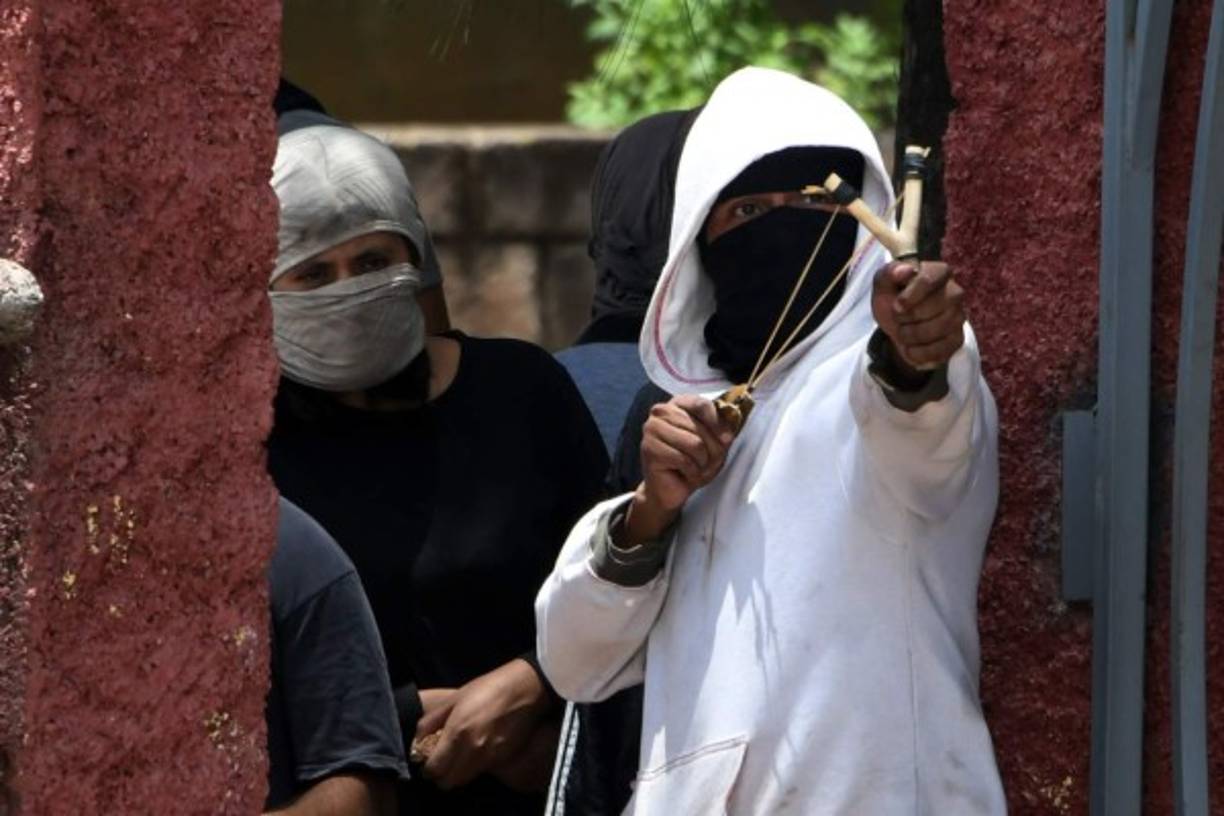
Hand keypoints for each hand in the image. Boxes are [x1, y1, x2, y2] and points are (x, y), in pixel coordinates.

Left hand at [420, 659, 550, 789]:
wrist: (524, 689)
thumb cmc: (487, 688)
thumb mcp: (453, 699)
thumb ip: (431, 721)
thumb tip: (417, 740)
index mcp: (457, 732)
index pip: (435, 769)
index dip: (427, 769)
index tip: (427, 762)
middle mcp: (472, 750)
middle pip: (448, 782)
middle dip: (441, 776)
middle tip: (441, 763)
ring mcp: (489, 757)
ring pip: (464, 780)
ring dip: (457, 773)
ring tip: (458, 757)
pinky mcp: (502, 759)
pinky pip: (480, 771)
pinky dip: (473, 768)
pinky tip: (475, 752)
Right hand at [624, 395, 733, 545]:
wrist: (670, 488)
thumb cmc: (691, 462)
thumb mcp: (712, 443)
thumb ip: (720, 431)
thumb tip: (727, 435)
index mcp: (677, 404)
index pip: (701, 404)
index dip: (717, 423)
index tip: (727, 439)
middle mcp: (661, 412)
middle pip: (699, 427)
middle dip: (711, 450)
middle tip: (707, 462)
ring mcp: (652, 429)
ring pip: (694, 444)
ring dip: (702, 462)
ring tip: (696, 468)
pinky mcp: (650, 449)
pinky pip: (684, 460)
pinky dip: (692, 472)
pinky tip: (686, 474)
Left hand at [871, 260, 965, 372]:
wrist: (897, 326)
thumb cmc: (893, 299)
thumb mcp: (883, 285)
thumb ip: (889, 273)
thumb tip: (906, 270)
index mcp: (938, 272)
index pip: (930, 278)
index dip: (911, 295)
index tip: (897, 305)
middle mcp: (954, 292)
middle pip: (936, 306)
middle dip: (908, 317)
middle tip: (898, 318)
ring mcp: (958, 316)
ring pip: (938, 329)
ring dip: (911, 335)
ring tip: (902, 332)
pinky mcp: (957, 339)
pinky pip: (940, 350)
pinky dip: (918, 353)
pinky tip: (910, 348)